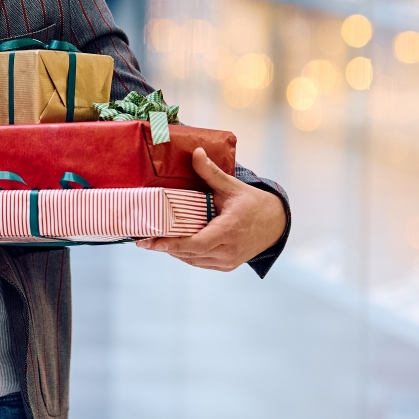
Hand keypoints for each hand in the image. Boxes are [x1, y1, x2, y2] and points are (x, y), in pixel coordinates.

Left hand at [135, 147, 285, 271]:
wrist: (275, 224)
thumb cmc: (252, 203)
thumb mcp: (232, 186)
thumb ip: (211, 173)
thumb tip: (196, 152)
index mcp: (230, 230)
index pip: (196, 243)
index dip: (172, 245)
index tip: (150, 242)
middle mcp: (229, 250)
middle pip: (190, 253)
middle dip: (165, 247)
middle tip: (143, 240)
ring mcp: (229, 261)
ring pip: (193, 260)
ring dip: (174, 252)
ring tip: (153, 241)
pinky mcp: (227, 266)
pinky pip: (201, 262)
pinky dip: (187, 254)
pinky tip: (173, 245)